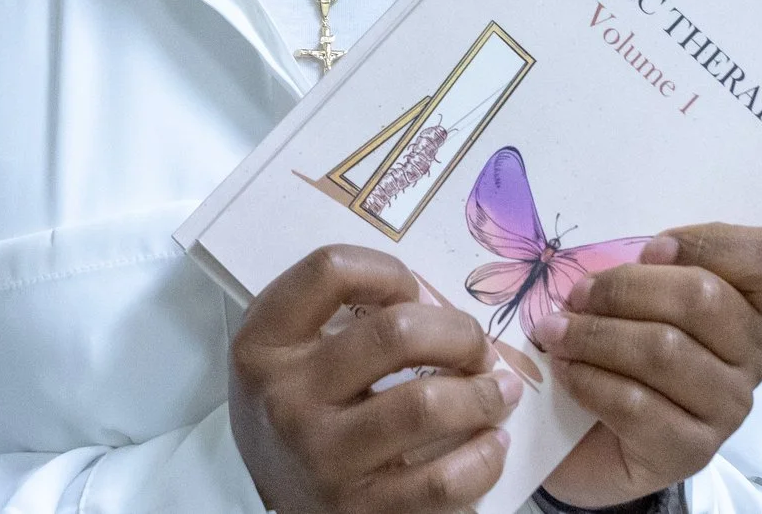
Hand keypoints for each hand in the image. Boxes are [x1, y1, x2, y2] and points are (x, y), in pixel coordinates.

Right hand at [231, 244, 525, 513]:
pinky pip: (443, 481)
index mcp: (263, 344)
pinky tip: (491, 443)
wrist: (281, 498)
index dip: (388, 271)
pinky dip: (483, 458)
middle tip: (477, 347)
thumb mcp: (289, 350)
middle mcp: (286, 399)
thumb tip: (437, 304)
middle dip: (460, 333)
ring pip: (426, 406)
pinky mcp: (361, 512)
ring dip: (482, 394)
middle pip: (395, 333)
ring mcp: (323, 460)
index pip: (331, 271)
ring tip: (498, 391)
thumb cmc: (297, 408)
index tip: (414, 293)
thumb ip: (339, 312)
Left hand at [533, 223, 761, 507]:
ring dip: (596, 335)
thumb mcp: (633, 298)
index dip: (710, 242)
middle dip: (626, 288)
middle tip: (577, 295)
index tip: (652, 248)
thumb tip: (610, 259)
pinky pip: (637, 404)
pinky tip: (565, 371)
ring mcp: (728, 408)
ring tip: (555, 332)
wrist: (590, 442)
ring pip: (665, 351)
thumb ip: (640, 272)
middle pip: (704, 299)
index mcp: (750, 305)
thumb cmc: (617, 352)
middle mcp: (753, 355)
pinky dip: (590, 380)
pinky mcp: (692, 452)